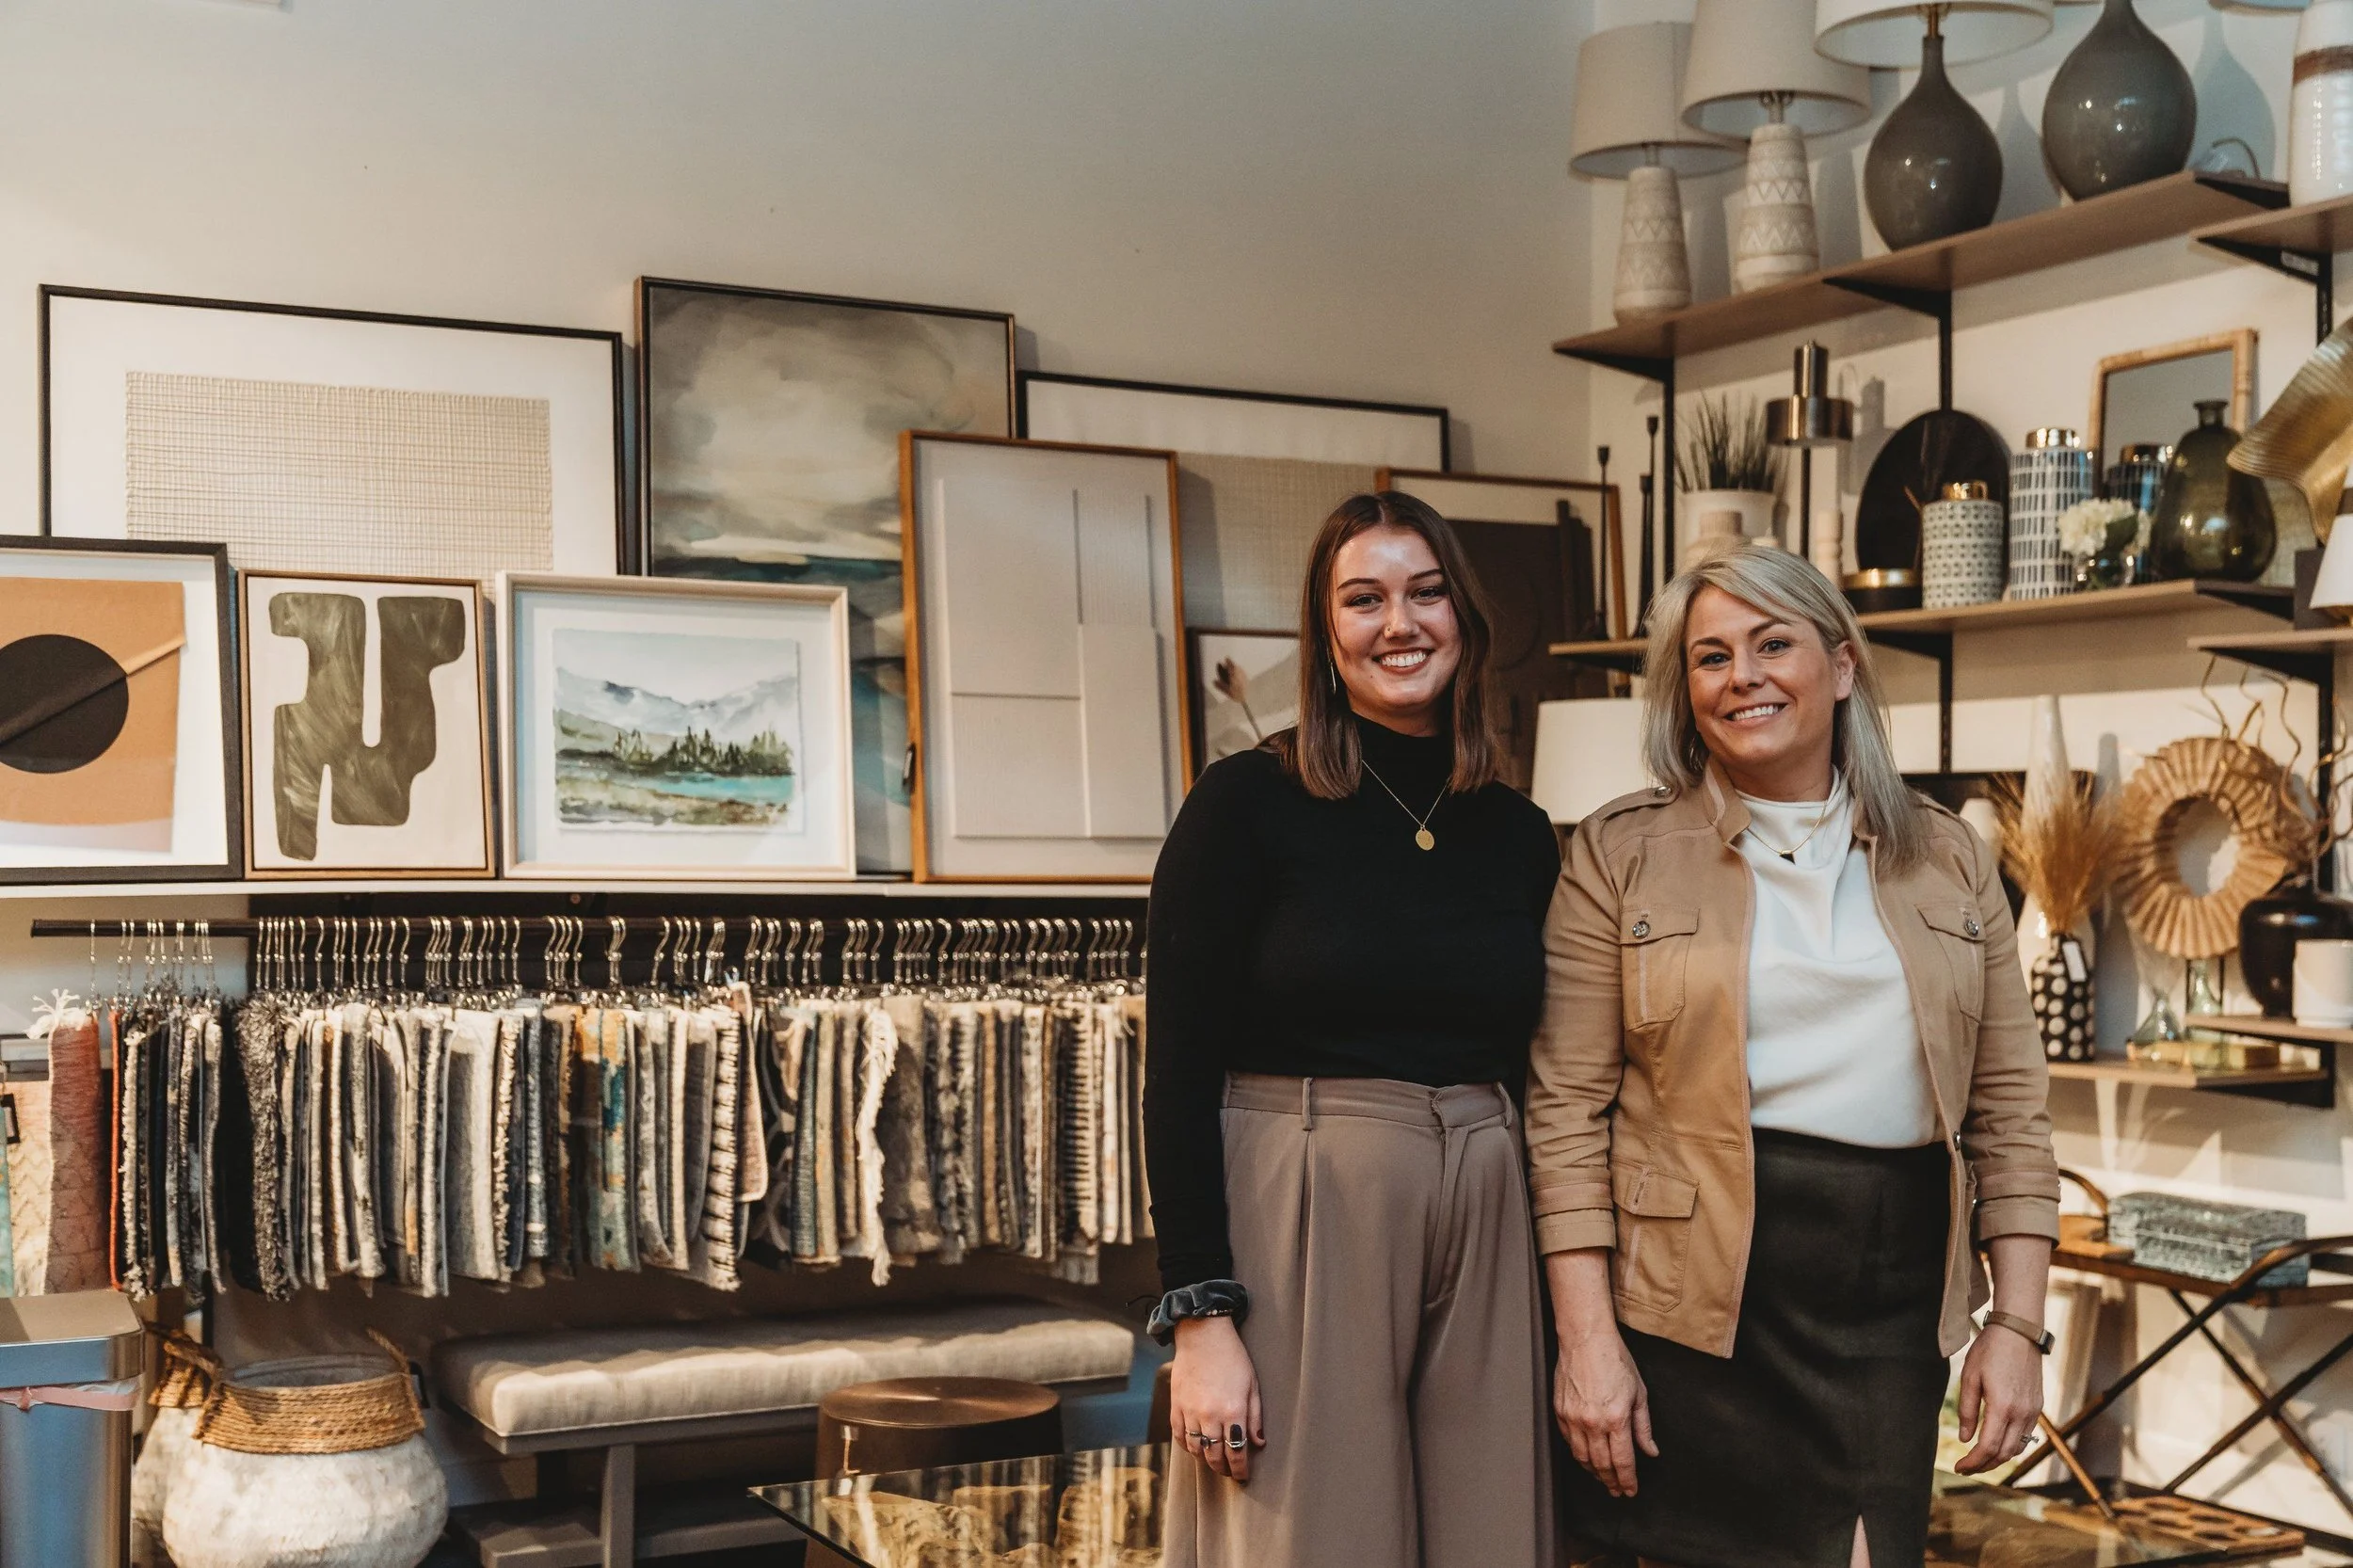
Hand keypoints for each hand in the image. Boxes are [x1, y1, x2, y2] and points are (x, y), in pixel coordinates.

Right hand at [1169, 1316, 1263, 1482]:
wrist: (1202, 1335)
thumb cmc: (1233, 1357)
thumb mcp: (1252, 1385)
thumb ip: (1255, 1417)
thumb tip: (1258, 1443)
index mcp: (1233, 1411)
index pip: (1237, 1451)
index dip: (1240, 1469)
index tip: (1243, 1476)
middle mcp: (1210, 1416)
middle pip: (1215, 1455)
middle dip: (1223, 1468)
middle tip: (1229, 1472)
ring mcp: (1190, 1412)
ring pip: (1196, 1449)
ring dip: (1206, 1460)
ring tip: (1214, 1461)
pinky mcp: (1176, 1406)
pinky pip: (1179, 1436)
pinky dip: (1188, 1446)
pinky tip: (1195, 1447)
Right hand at [1554, 1323, 1656, 1497]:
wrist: (1586, 1339)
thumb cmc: (1615, 1360)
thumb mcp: (1639, 1393)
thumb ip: (1644, 1427)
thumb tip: (1650, 1451)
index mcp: (1616, 1419)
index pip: (1623, 1461)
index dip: (1628, 1480)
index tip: (1630, 1490)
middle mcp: (1593, 1422)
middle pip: (1602, 1465)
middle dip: (1611, 1482)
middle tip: (1617, 1490)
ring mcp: (1573, 1418)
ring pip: (1582, 1457)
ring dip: (1594, 1472)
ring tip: (1603, 1478)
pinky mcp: (1559, 1412)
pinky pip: (1569, 1442)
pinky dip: (1579, 1455)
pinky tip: (1587, 1458)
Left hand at [1953, 1320, 2043, 1473]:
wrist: (2019, 1332)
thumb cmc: (1990, 1350)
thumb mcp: (1969, 1377)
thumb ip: (1967, 1411)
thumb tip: (1964, 1439)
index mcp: (2002, 1406)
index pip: (1988, 1447)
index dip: (1973, 1462)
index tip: (1958, 1467)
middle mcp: (2022, 1413)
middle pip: (2004, 1453)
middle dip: (1984, 1465)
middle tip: (1966, 1467)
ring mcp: (2033, 1411)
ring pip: (2017, 1448)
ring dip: (1998, 1458)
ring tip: (1979, 1458)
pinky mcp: (2038, 1406)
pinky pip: (2026, 1435)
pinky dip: (2011, 1445)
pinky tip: (1996, 1442)